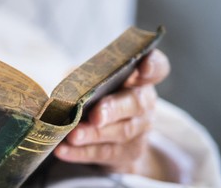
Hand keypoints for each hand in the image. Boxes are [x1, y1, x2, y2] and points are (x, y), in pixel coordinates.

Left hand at [54, 50, 174, 180]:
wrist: (106, 136)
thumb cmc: (95, 96)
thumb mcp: (89, 81)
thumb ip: (82, 78)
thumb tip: (64, 87)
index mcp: (138, 79)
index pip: (157, 68)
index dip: (153, 66)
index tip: (143, 66)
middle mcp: (144, 104)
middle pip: (135, 104)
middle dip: (113, 109)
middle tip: (95, 115)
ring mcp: (139, 131)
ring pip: (119, 132)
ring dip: (94, 134)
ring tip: (73, 135)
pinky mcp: (127, 154)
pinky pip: (104, 153)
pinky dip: (81, 152)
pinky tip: (63, 150)